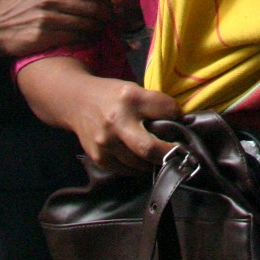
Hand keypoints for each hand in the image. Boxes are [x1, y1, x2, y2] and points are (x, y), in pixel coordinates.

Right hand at [0, 0, 113, 57]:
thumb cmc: (15, 2)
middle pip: (89, 5)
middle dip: (105, 12)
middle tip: (113, 15)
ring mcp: (46, 18)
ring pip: (85, 23)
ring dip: (98, 26)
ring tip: (104, 26)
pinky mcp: (44, 36)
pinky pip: (75, 37)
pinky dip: (87, 37)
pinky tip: (91, 36)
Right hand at [66, 76, 181, 172]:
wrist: (76, 102)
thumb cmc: (111, 96)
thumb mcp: (134, 90)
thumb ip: (155, 104)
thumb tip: (183, 121)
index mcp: (130, 98)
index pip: (166, 110)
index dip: (178, 116)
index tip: (183, 122)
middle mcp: (116, 121)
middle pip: (150, 148)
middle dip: (169, 154)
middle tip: (179, 153)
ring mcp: (105, 142)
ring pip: (139, 164)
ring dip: (153, 162)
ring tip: (159, 155)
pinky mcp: (99, 157)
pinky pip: (126, 170)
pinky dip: (137, 167)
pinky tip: (141, 159)